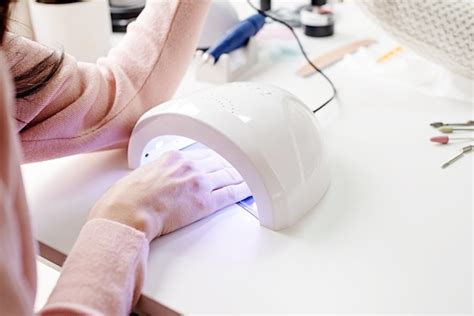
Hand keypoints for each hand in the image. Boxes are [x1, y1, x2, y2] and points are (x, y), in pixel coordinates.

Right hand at [88, 149, 250, 240]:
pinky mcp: (205, 202)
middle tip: (240, 166)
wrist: (127, 213)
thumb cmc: (126, 198)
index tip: (219, 161)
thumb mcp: (141, 173)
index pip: (202, 155)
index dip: (214, 159)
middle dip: (230, 164)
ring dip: (240, 176)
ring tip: (248, 176)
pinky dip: (242, 190)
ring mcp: (199, 183)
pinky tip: (248, 189)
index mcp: (174, 157)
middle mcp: (189, 166)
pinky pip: (231, 193)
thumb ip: (158, 172)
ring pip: (228, 176)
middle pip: (218, 162)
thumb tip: (160, 179)